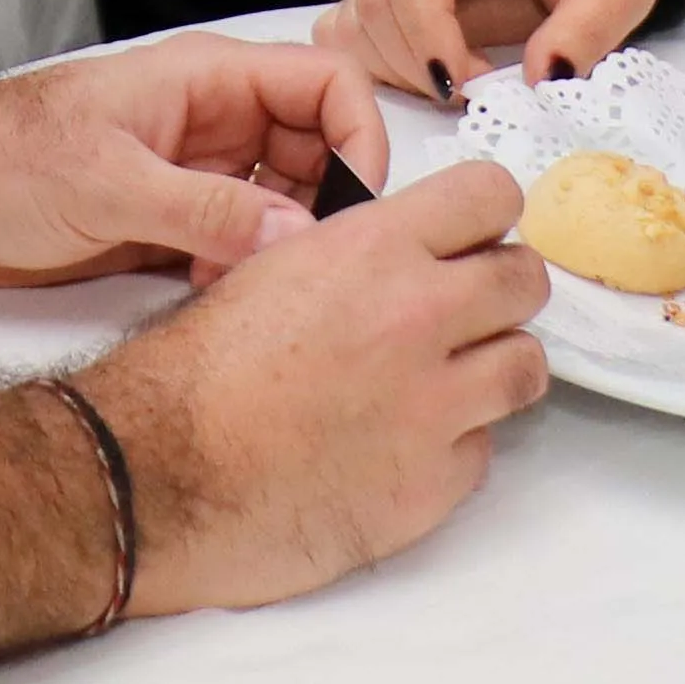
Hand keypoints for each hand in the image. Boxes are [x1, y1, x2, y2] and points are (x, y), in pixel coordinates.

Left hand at [0, 38, 382, 288]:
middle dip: (326, 207)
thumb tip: (298, 234)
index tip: (357, 207)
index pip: (326, 86)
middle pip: (315, 152)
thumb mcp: (105, 181)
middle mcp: (211, 124)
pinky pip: (237, 246)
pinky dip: (244, 273)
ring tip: (259, 287)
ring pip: (280, 206)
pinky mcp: (168, 226)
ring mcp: (191, 176)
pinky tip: (219, 299)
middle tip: (314, 266)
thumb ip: (205, 208)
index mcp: (207, 80)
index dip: (358, 139)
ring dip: (283, 247)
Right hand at [73, 160, 548, 615]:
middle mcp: (419, 319)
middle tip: (465, 314)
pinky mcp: (432, 487)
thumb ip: (355, 254)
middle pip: (527, 282)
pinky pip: (482, 452)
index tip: (472, 238)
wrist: (157, 474)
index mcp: (375, 250)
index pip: (492, 197)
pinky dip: (453, 449)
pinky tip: (400, 450)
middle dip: (501, 293)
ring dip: (493, 370)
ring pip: (527, 368)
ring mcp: (435, 408)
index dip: (484, 217)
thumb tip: (403, 255)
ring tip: (445, 384)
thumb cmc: (189, 374)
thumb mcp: (267, 269)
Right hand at [320, 0, 665, 102]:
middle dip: (416, 63)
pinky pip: (360, 37)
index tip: (459, 84)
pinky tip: (437, 85)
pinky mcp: (403, 0)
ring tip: (464, 90)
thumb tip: (543, 79)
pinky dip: (382, 72)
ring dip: (398, 73)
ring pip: (359, 23)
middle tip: (478, 95)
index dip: (425, 27)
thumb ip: (587, 25)